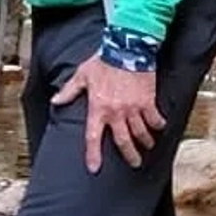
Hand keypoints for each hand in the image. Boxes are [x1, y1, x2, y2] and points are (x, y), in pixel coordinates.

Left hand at [51, 56, 166, 173]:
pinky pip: (154, 118)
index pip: (93, 138)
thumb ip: (70, 90)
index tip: (94, 168)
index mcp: (98, 108)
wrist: (127, 47)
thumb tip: (55, 101)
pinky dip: (158, 124)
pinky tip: (159, 126)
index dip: (93, 155)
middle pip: (123, 141)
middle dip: (130, 155)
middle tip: (134, 163)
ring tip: (147, 146)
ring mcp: (133, 108)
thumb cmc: (104, 60)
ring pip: (140, 132)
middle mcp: (116, 112)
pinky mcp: (148, 100)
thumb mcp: (83, 75)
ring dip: (145, 141)